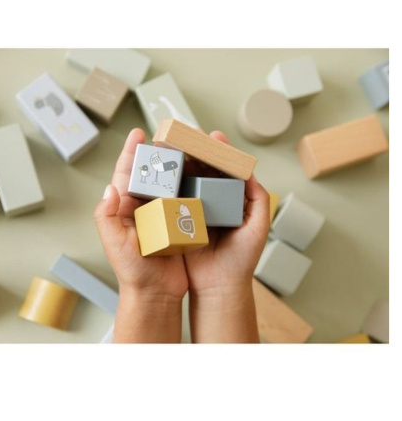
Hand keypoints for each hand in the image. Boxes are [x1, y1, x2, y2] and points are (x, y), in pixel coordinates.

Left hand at [94, 128, 187, 341]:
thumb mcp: (114, 243)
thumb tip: (110, 187)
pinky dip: (193, 184)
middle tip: (169, 134)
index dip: (131, 152)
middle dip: (158, 152)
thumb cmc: (132, 271)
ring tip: (187, 147)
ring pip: (171, 182)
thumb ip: (107, 216)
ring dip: (178, 164)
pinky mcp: (179, 222)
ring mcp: (163, 213)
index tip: (138, 133)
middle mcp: (144, 206)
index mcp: (126, 207)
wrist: (156, 292)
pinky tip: (201, 173)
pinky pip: (186, 198)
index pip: (126, 174)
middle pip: (151, 172)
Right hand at [183, 131, 269, 342]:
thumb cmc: (241, 259)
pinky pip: (173, 198)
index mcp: (230, 200)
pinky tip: (163, 170)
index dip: (220, 151)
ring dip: (181, 162)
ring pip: (187, 180)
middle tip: (187, 134)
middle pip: (203, 170)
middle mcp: (212, 201)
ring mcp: (194, 209)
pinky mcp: (178, 219)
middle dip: (196, 150)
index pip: (225, 169)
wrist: (218, 286)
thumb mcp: (258, 227)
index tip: (213, 135)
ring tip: (174, 145)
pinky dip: (168, 184)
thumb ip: (258, 200)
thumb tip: (250, 172)